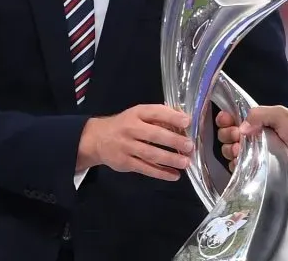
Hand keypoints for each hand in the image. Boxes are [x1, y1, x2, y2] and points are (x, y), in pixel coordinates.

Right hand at [78, 104, 192, 180]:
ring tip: (185, 163)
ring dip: (169, 159)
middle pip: (154, 135)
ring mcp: (127, 147)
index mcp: (137, 113)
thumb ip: (159, 115)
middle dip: (173, 141)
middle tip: (189, 146)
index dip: (172, 117)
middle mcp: (131, 128)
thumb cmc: (125, 124)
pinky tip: (174, 175)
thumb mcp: (138, 114)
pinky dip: (160, 173)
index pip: (155, 112)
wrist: (97, 139)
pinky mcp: (125, 163)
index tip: (187, 122)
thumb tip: (184, 119)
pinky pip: (145, 168)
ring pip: (150, 154)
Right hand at [215, 106, 287, 182]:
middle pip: (227, 134)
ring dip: (229, 149)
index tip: (226, 120)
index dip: (225, 119)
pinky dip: (234, 164)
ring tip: (238, 149)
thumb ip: (260, 114)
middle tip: (236, 136)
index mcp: (256, 121)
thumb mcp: (281, 114)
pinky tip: (240, 161)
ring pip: (228, 150)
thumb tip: (242, 127)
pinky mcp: (254, 169)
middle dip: (226, 134)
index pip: (233, 118)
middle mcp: (250, 137)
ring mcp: (251, 154)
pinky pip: (237, 167)